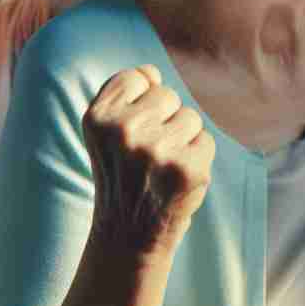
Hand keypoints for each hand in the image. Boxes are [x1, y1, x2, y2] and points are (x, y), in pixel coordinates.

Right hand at [81, 65, 214, 262]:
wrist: (128, 233)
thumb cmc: (122, 175)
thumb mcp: (106, 134)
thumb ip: (124, 96)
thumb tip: (152, 72)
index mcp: (98, 117)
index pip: (138, 77)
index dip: (140, 102)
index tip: (131, 131)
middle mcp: (125, 130)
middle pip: (168, 95)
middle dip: (164, 120)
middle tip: (147, 154)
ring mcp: (159, 148)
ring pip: (190, 117)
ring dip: (183, 139)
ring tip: (161, 166)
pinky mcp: (188, 166)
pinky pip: (206, 140)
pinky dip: (197, 157)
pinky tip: (176, 177)